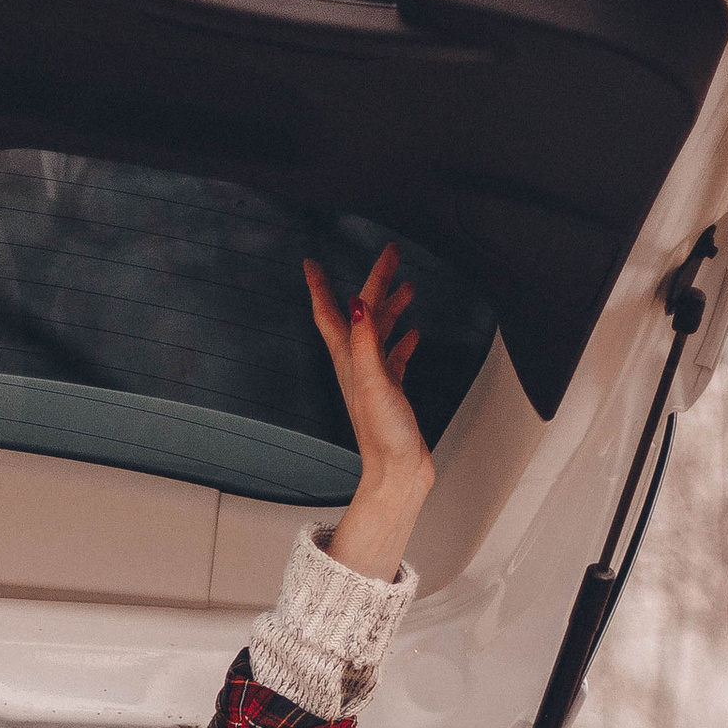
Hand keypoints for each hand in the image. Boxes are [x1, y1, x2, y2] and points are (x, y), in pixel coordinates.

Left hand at [305, 245, 433, 582]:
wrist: (398, 473)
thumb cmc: (384, 435)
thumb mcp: (373, 382)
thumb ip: (365, 341)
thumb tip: (356, 303)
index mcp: (349, 361)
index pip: (329, 315)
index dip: (320, 286)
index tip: (311, 261)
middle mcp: (358, 366)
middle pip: (362, 313)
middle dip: (375, 281)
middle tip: (390, 253)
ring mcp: (375, 379)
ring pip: (382, 332)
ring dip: (392, 307)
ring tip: (409, 284)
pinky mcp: (393, 393)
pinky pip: (396, 357)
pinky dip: (404, 340)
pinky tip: (415, 333)